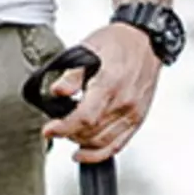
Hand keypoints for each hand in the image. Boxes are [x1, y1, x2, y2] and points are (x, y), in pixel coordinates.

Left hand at [38, 22, 161, 162]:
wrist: (144, 40)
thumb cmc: (116, 43)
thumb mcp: (87, 49)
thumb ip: (71, 74)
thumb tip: (57, 92)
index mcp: (109, 83)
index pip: (84, 118)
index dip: (63, 128)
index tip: (49, 130)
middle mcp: (124, 101)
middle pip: (91, 133)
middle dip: (68, 133)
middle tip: (56, 127)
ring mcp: (133, 112)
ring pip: (102, 142)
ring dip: (81, 142)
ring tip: (69, 133)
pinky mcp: (137, 118)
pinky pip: (118, 145)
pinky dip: (99, 154)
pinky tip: (84, 153)